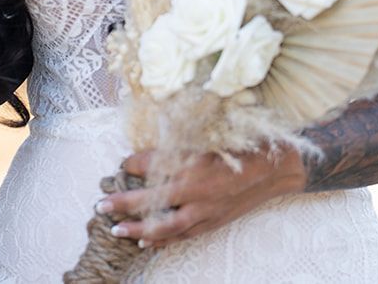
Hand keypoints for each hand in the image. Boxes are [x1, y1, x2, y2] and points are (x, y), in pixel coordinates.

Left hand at [96, 146, 306, 249]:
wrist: (276, 167)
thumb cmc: (242, 144)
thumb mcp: (208, 134)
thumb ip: (178, 141)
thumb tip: (151, 141)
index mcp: (192, 165)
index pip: (151, 165)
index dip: (133, 163)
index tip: (121, 162)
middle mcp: (196, 192)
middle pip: (151, 202)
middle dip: (123, 204)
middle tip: (100, 205)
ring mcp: (206, 211)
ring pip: (166, 226)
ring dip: (139, 229)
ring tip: (117, 230)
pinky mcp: (214, 222)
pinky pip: (184, 235)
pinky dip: (164, 239)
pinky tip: (147, 242)